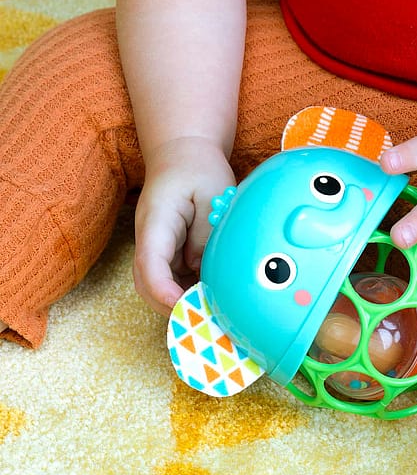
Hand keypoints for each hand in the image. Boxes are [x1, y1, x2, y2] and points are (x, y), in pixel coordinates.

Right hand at [132, 136, 235, 314]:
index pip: (150, 264)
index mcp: (156, 222)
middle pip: (147, 284)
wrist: (184, 154)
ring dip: (179, 303)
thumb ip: (207, 235)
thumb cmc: (199, 170)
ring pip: (158, 287)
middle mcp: (149, 240)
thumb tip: (203, 271)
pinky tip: (211, 298)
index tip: (184, 306)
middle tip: (205, 319)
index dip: (164, 290)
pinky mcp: (167, 254)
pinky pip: (172, 281)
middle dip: (170, 307)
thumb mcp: (212, 196)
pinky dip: (187, 293)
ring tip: (211, 312)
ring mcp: (156, 249)